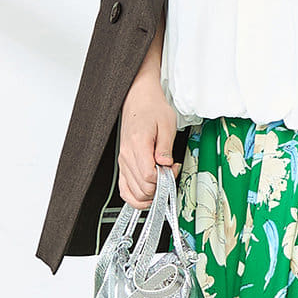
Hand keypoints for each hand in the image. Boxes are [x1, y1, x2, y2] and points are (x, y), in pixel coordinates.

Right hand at [118, 72, 180, 207]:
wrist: (138, 100)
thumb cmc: (152, 109)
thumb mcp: (167, 124)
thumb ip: (166, 148)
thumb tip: (166, 166)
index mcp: (137, 146)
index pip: (149, 176)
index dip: (164, 178)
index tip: (173, 169)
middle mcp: (126, 156)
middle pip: (142, 188)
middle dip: (160, 187)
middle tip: (170, 173)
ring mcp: (123, 162)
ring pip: (133, 193)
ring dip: (150, 195)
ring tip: (161, 183)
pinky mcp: (123, 164)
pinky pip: (124, 190)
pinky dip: (136, 198)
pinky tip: (148, 195)